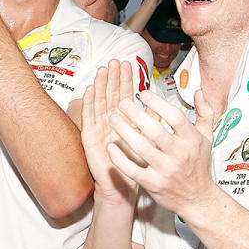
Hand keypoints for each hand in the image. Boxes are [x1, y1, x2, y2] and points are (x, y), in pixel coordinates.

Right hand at [82, 60, 140, 203]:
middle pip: (111, 95)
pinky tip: (90, 89)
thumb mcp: (147, 138)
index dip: (126, 80)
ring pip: (100, 102)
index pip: (125, 95)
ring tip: (103, 70)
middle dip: (113, 78)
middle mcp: (110, 121)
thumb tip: (160, 101)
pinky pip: (88, 117)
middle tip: (115, 61)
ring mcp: (99, 128)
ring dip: (101, 85)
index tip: (128, 65)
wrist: (123, 186)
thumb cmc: (135, 164)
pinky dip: (89, 103)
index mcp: (125, 120)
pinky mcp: (90, 138)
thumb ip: (152, 120)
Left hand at [106, 89, 217, 216]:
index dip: (158, 103)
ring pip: (141, 148)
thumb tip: (199, 91)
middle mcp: (179, 155)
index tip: (143, 94)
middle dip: (136, 115)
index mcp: (191, 140)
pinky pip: (133, 170)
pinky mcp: (153, 184)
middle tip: (122, 102)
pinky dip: (120, 158)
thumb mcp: (207, 137)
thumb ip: (205, 113)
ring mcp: (165, 170)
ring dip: (125, 132)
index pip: (175, 117)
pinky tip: (111, 146)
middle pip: (155, 131)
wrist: (197, 198)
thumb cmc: (199, 165)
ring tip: (113, 119)